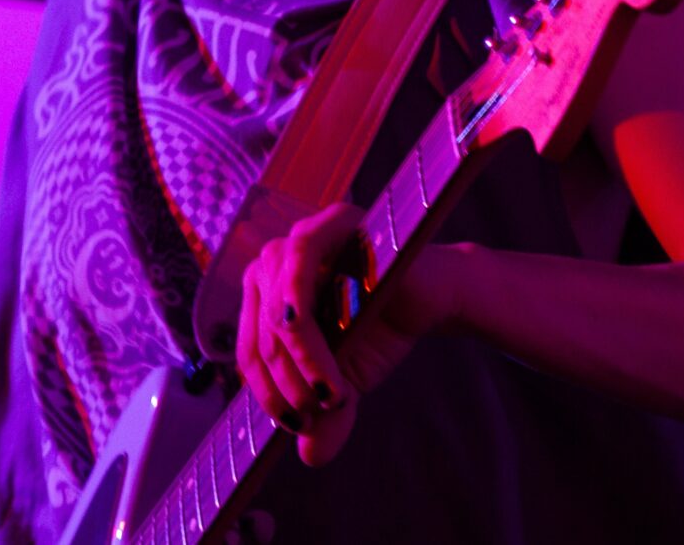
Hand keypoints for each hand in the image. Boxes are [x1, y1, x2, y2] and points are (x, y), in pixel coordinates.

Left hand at [233, 206, 465, 466]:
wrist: (433, 295)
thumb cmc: (380, 328)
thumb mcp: (345, 381)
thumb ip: (324, 415)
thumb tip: (310, 457)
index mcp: (264, 294)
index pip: (249, 350)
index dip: (267, 394)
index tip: (297, 426)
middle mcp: (271, 263)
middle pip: (261, 339)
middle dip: (289, 388)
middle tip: (322, 415)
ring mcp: (296, 240)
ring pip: (278, 319)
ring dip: (301, 369)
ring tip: (333, 398)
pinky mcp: (325, 226)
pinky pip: (300, 284)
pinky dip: (310, 340)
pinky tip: (330, 375)